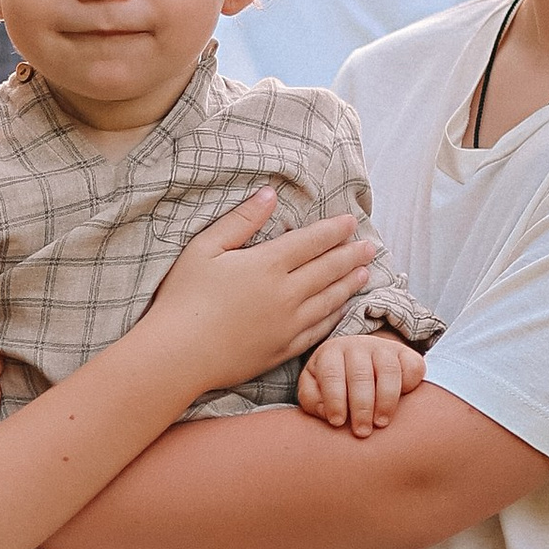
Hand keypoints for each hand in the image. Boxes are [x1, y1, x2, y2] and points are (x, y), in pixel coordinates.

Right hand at [145, 191, 376, 399]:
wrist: (178, 356)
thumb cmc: (183, 299)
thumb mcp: (204, 249)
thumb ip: (241, 220)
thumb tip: (270, 193)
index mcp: (266, 264)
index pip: (311, 241)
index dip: (334, 230)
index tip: (351, 222)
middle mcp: (286, 294)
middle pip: (328, 269)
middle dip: (351, 255)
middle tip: (370, 246)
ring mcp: (288, 325)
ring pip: (330, 299)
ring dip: (349, 283)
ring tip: (365, 272)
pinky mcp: (283, 350)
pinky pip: (319, 329)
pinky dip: (336, 315)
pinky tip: (342, 308)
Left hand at [299, 332, 428, 435]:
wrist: (361, 361)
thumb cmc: (334, 384)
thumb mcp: (314, 388)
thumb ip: (312, 400)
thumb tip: (327, 413)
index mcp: (330, 352)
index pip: (331, 375)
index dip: (334, 400)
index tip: (337, 423)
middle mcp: (357, 346)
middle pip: (361, 376)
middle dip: (361, 407)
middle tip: (362, 432)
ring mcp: (384, 348)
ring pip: (389, 371)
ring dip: (385, 401)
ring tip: (380, 423)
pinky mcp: (406, 354)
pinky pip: (413, 368)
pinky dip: (409, 386)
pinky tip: (402, 403)